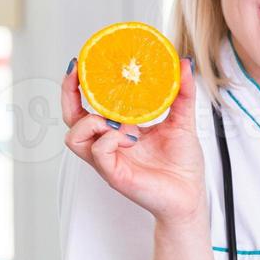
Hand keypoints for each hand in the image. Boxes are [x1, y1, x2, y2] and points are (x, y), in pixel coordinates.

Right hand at [61, 54, 207, 226]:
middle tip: (77, 74)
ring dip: (92, 121)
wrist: (190, 197)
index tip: (81, 63)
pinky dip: (110, 139)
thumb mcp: (183, 121)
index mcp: (118, 130)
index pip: (86, 106)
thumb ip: (182, 93)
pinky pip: (98, 152)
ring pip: (75, 137)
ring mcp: (108, 160)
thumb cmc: (181, 164)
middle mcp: (108, 144)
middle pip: (71, 119)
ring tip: (117, 121)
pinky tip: (129, 137)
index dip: (77, 85)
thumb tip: (184, 64)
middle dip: (69, 94)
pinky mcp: (115, 174)